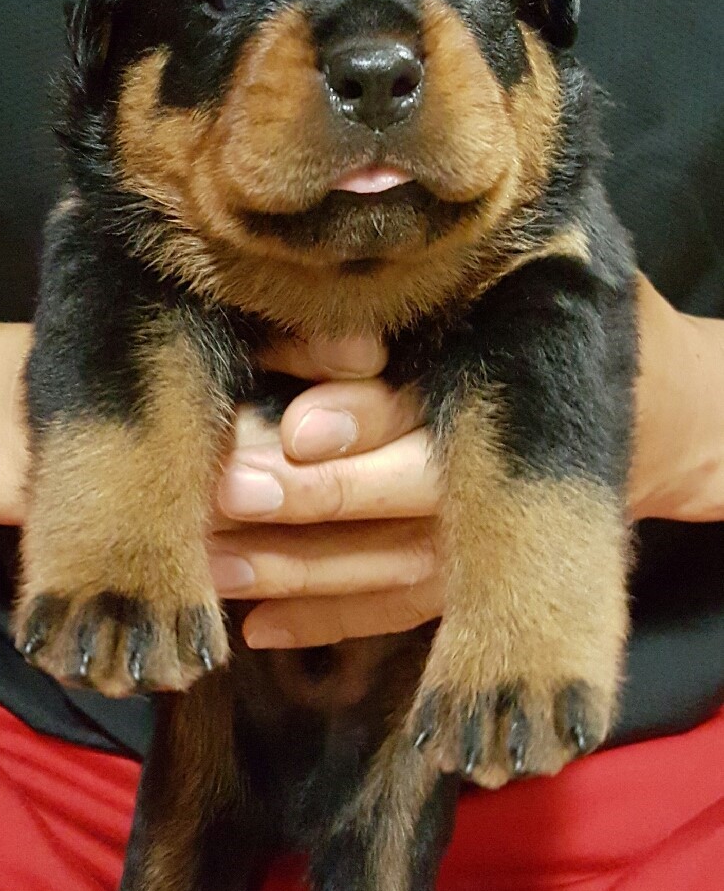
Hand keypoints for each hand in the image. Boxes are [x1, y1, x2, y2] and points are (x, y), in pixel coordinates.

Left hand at [0, 275, 722, 646]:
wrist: (675, 419)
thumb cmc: (592, 325)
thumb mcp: (552, 279)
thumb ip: (474, 273)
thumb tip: (352, 261)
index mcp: (510, 393)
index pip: (432, 412)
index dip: (364, 423)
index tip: (296, 425)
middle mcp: (496, 480)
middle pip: (400, 502)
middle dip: (311, 501)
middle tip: (225, 495)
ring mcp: (489, 544)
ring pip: (389, 571)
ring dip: (299, 573)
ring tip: (216, 564)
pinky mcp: (475, 579)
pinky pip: (401, 612)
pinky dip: (332, 623)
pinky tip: (262, 629)